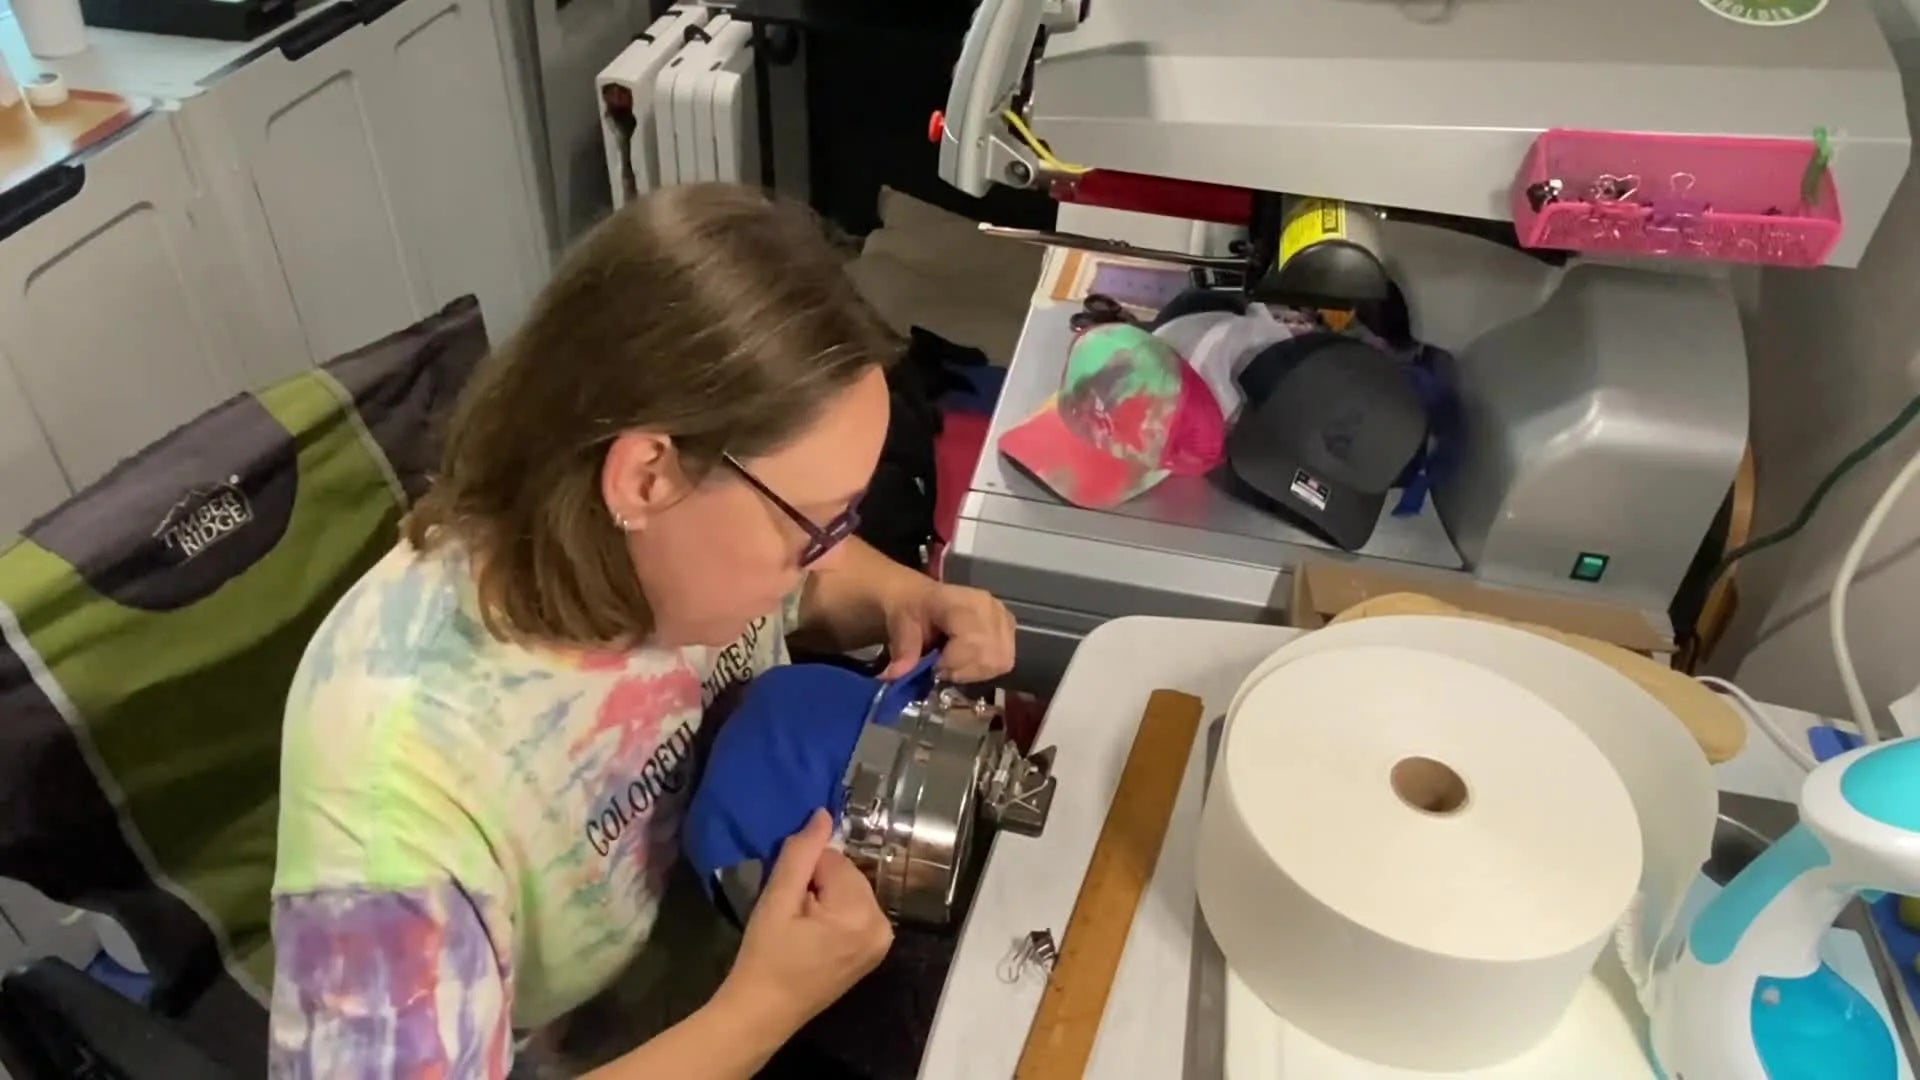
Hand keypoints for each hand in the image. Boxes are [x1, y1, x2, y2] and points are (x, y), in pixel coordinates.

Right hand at [716, 810, 892, 1036]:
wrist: (764, 1012)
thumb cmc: (765, 956)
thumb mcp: (777, 901)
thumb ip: (801, 854)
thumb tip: (823, 814)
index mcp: (862, 914)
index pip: (835, 860)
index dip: (804, 874)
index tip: (787, 901)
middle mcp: (883, 926)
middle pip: (848, 874)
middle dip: (818, 885)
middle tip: (791, 915)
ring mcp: (882, 941)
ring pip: (851, 890)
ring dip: (825, 898)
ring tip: (800, 927)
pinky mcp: (875, 951)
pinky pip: (856, 910)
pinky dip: (835, 913)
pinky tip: (813, 935)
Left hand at [881, 580, 1016, 681]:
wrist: (921, 598)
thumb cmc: (911, 610)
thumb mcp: (899, 626)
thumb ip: (903, 650)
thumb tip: (896, 675)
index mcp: (958, 601)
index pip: (972, 641)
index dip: (954, 662)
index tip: (935, 665)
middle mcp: (988, 606)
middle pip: (990, 655)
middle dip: (964, 670)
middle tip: (944, 668)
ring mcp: (1002, 615)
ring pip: (1001, 660)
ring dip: (976, 671)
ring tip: (956, 664)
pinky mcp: (1009, 626)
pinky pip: (1005, 659)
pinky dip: (986, 668)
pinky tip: (969, 661)